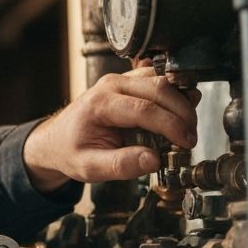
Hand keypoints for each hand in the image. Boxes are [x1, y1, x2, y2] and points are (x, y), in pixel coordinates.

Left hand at [22, 69, 200, 190]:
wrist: (57, 140)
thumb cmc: (70, 151)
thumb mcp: (88, 167)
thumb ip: (120, 165)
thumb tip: (153, 160)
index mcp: (99, 103)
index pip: (145, 109)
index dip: (171, 126)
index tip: (186, 143)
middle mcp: (111, 85)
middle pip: (160, 89)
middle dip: (182, 114)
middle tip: (190, 140)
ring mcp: (122, 79)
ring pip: (165, 81)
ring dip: (182, 103)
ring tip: (186, 130)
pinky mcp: (131, 81)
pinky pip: (161, 81)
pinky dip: (175, 96)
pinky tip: (178, 116)